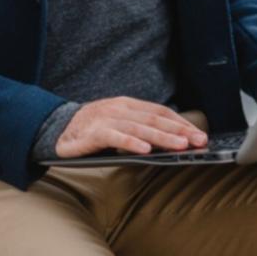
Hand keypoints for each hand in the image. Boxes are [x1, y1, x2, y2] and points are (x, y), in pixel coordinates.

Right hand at [55, 97, 208, 157]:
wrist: (56, 129)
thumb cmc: (92, 129)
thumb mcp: (119, 124)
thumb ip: (140, 129)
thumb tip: (173, 140)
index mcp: (127, 105)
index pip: (160, 112)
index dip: (181, 122)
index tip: (200, 135)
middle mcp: (118, 108)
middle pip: (154, 119)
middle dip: (179, 130)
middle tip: (198, 141)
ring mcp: (105, 119)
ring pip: (139, 128)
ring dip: (162, 137)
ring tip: (180, 145)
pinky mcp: (92, 133)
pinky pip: (115, 137)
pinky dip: (131, 143)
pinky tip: (145, 150)